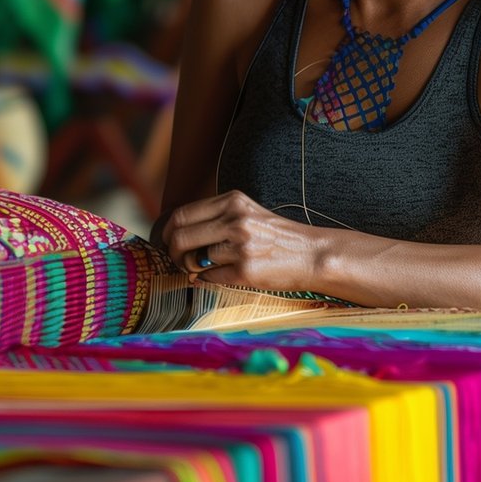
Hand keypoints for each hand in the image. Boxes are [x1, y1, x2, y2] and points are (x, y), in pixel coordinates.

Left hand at [158, 190, 323, 291]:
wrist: (313, 254)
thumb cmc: (277, 236)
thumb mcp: (248, 212)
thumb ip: (215, 217)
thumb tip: (175, 233)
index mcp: (232, 201)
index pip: (181, 215)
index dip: (167, 232)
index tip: (167, 242)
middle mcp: (235, 220)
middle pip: (179, 237)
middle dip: (173, 253)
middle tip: (179, 261)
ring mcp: (240, 246)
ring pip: (193, 260)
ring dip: (192, 269)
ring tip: (205, 269)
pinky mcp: (246, 270)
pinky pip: (209, 278)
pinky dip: (208, 280)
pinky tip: (222, 276)